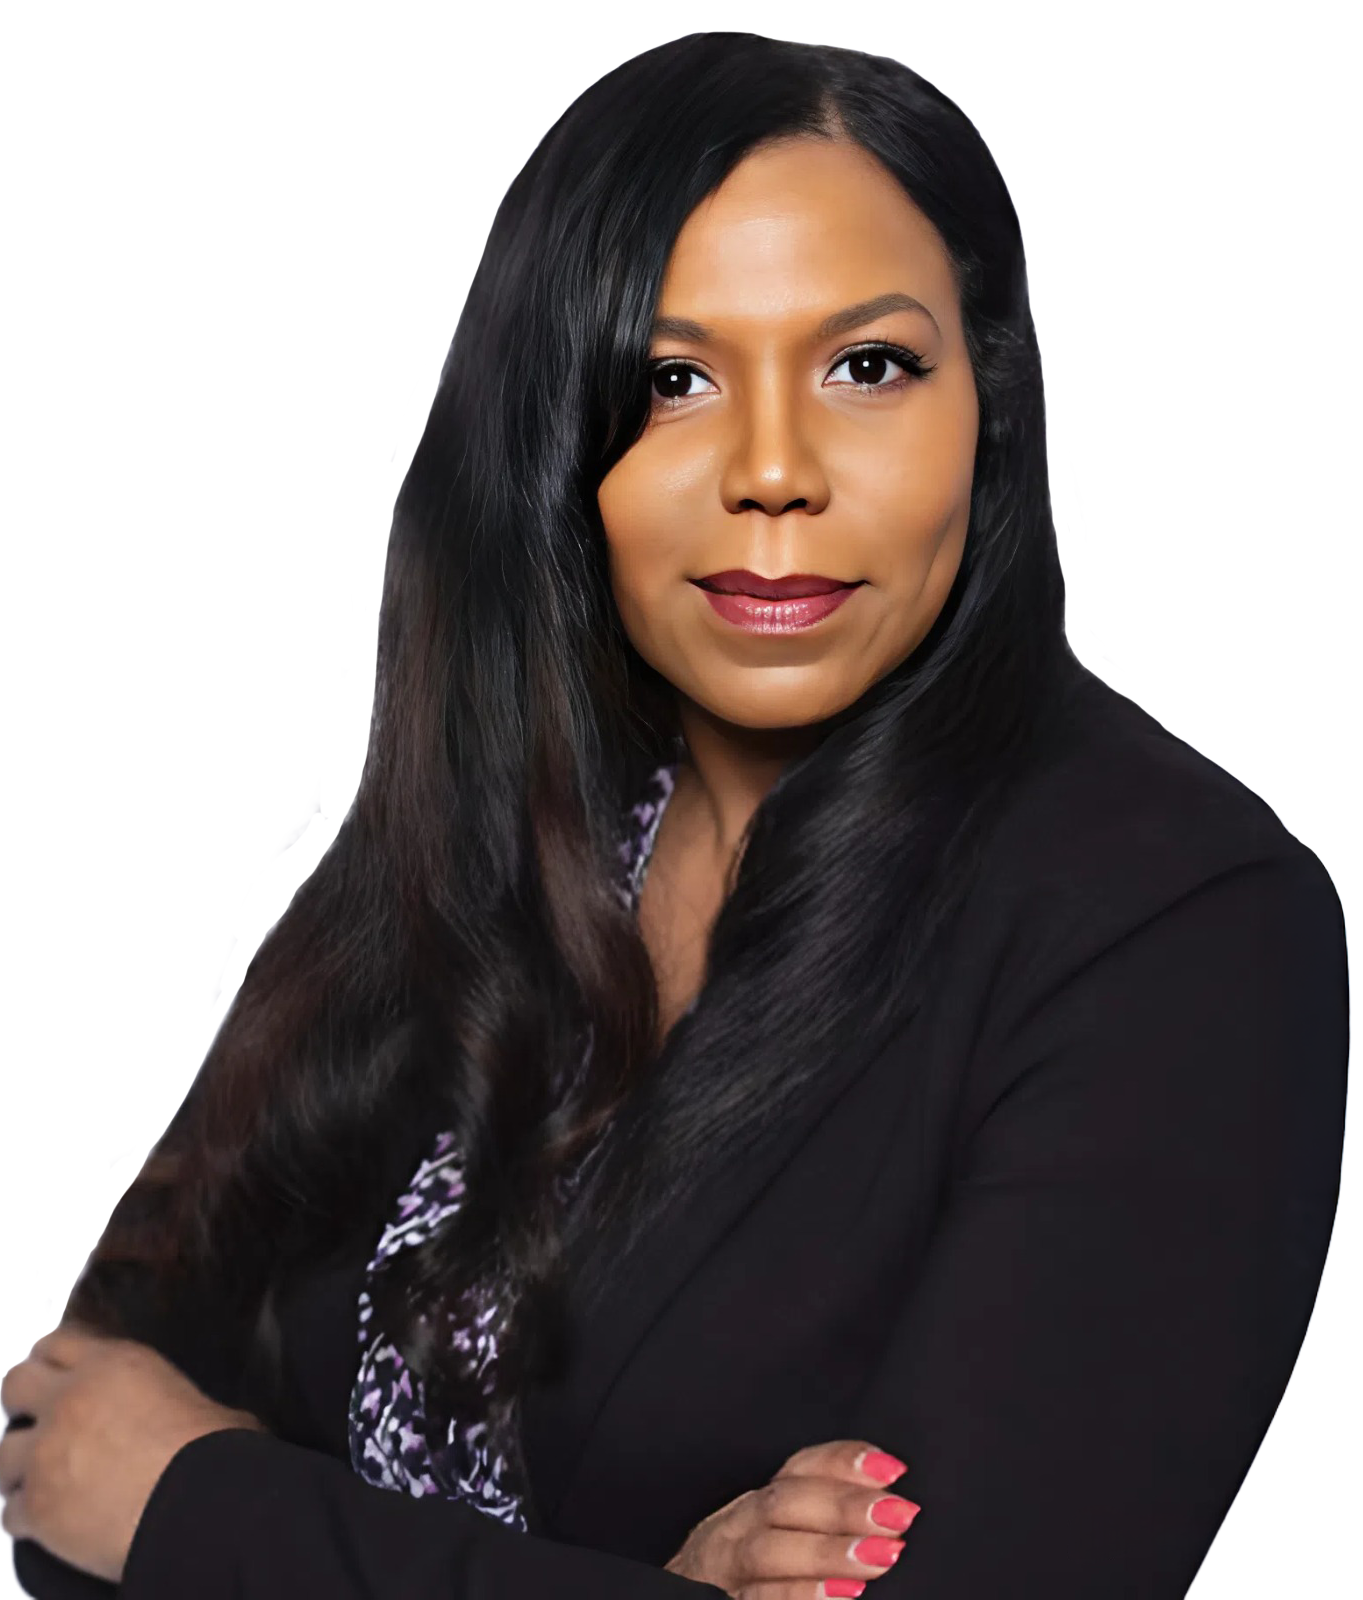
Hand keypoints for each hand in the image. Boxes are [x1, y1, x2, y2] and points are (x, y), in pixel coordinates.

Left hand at [0, 1320, 267, 1583]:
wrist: (195, 1505)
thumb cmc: (210, 1452)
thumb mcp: (198, 1402)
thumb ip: (172, 1402)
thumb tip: (191, 1420)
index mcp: (112, 1366)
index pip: (59, 1343)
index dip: (53, 1359)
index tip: (54, 1371)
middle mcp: (69, 1402)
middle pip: (15, 1385)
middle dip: (24, 1403)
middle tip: (42, 1420)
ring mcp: (44, 1456)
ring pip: (2, 1454)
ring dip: (20, 1466)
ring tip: (43, 1479)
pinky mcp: (35, 1508)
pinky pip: (10, 1512)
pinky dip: (27, 1517)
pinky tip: (48, 1521)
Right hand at [663, 1439, 920, 1598]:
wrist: (702, 1594)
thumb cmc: (758, 1569)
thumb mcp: (787, 1532)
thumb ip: (828, 1515)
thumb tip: (893, 1501)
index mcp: (763, 1501)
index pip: (802, 1468)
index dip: (844, 1463)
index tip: (892, 1469)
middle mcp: (741, 1525)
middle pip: (787, 1503)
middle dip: (843, 1507)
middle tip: (896, 1515)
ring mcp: (728, 1566)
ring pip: (770, 1550)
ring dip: (827, 1552)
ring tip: (878, 1556)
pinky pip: (759, 1598)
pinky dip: (800, 1594)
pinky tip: (842, 1594)